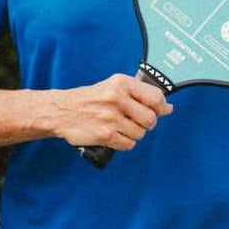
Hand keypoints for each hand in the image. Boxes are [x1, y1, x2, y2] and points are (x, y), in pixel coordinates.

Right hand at [53, 74, 170, 150]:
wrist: (61, 111)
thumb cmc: (89, 100)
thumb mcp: (112, 87)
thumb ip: (139, 95)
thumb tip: (168, 108)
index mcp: (121, 84)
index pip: (155, 97)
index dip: (162, 107)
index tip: (161, 111)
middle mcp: (116, 99)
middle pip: (150, 119)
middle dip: (146, 124)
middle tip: (135, 121)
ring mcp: (110, 118)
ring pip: (140, 133)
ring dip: (133, 134)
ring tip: (120, 128)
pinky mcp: (105, 134)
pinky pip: (128, 144)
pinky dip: (124, 143)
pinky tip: (114, 136)